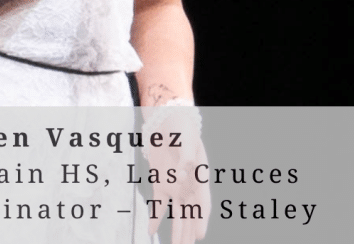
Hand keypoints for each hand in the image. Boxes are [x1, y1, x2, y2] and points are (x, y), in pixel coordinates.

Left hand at [142, 107, 209, 242]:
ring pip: (177, 214)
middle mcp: (189, 186)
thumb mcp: (186, 138)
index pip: (202, 202)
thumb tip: (182, 175)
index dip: (201, 218)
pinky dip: (155, 217)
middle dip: (188, 232)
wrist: (167, 121)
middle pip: (190, 214)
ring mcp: (174, 186)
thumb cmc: (182, 128)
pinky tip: (151, 231)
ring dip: (176, 232)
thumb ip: (186, 157)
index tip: (199, 234)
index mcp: (199, 176)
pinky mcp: (160, 184)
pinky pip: (159, 205)